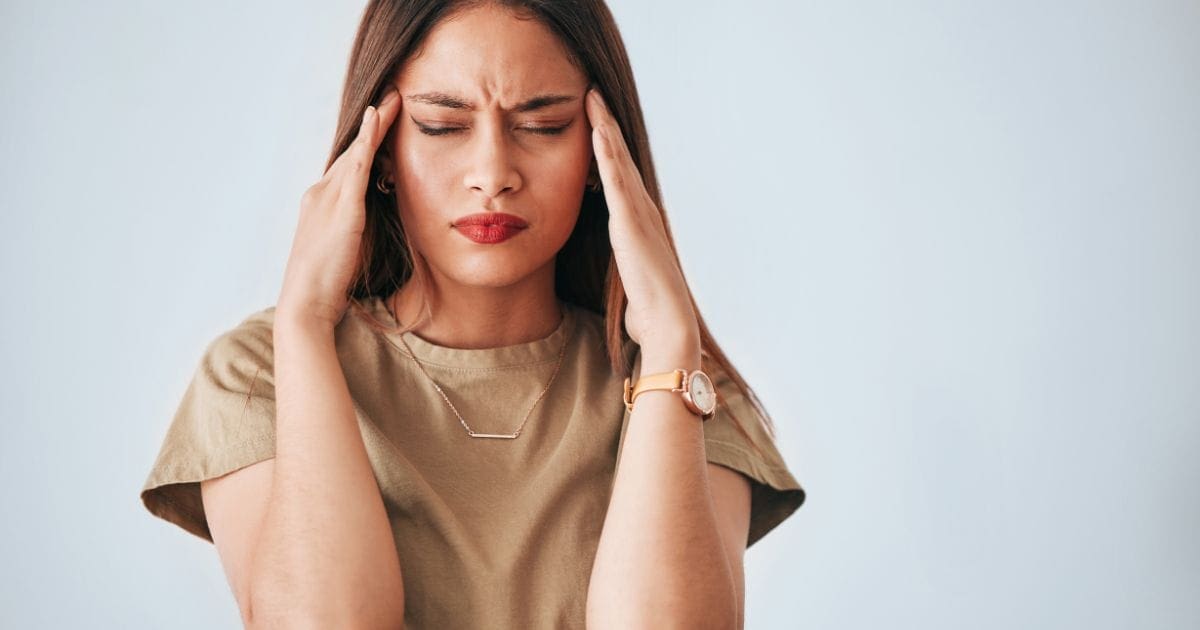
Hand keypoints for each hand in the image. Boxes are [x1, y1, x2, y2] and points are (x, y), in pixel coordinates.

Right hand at [277, 86, 401, 327]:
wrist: (305, 306)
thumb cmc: (327, 289)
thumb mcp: (346, 254)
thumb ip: (358, 234)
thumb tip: (377, 226)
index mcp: (319, 207)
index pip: (347, 168)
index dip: (364, 145)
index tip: (382, 123)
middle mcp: (319, 195)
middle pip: (350, 154)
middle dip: (372, 126)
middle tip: (394, 97)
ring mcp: (327, 199)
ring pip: (355, 152)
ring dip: (375, 123)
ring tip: (395, 98)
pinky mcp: (342, 209)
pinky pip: (357, 166)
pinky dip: (367, 140)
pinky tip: (378, 118)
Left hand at [583, 87, 698, 351]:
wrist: (668, 323)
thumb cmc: (649, 313)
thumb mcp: (633, 284)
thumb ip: (629, 275)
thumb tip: (629, 292)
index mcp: (639, 224)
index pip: (620, 178)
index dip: (609, 150)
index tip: (595, 123)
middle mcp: (642, 211)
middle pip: (620, 159)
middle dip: (607, 125)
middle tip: (593, 94)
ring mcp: (638, 213)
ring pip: (618, 160)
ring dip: (605, 127)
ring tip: (592, 98)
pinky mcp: (629, 221)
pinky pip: (615, 178)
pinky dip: (607, 151)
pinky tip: (597, 129)